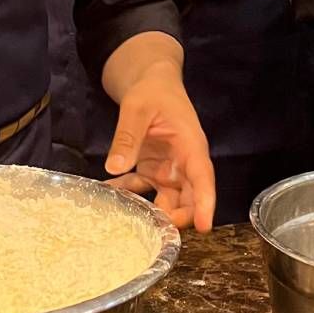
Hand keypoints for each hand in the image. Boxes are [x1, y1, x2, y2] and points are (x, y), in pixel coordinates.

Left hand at [104, 61, 214, 231]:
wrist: (150, 82)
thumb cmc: (153, 90)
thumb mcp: (137, 108)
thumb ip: (127, 136)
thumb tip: (114, 167)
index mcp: (191, 145)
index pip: (203, 178)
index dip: (206, 203)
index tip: (205, 227)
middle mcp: (184, 162)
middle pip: (188, 197)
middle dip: (176, 217)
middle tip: (155, 230)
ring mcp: (169, 169)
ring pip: (167, 200)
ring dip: (151, 212)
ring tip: (126, 218)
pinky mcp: (152, 170)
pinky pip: (141, 190)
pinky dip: (127, 194)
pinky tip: (108, 194)